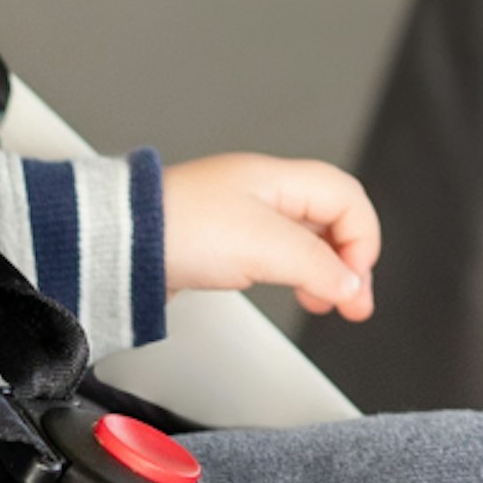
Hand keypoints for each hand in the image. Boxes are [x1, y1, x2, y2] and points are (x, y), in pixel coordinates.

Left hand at [160, 153, 380, 320]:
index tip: (353, 280)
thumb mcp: (264, 247)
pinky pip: (278, 254)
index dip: (362, 239)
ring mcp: (244, 216)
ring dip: (324, 271)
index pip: (347, 199)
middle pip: (332, 218)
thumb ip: (316, 266)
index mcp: (279, 179)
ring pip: (307, 239)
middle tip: (352, 302)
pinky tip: (291, 291)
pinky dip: (296, 274)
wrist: (120, 245)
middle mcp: (264, 192)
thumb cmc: (180, 229)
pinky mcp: (225, 242)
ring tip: (325, 302)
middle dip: (349, 260)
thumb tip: (350, 286)